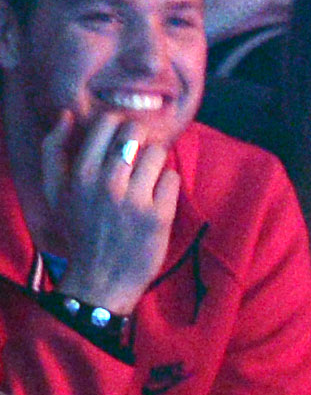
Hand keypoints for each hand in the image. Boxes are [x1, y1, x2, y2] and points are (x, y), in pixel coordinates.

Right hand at [43, 110, 178, 314]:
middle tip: (136, 161)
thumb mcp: (54, 192)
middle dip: (140, 142)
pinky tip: (156, 199)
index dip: (119, 128)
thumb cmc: (79, 230)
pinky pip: (173, 177)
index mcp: (79, 174)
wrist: (100, 279)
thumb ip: (53, 150)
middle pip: (137, 132)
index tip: (120, 144)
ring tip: (145, 181)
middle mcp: (106, 183)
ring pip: (158, 153)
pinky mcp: (159, 215)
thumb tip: (67, 115)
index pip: (109, 122)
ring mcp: (134, 200)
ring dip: (155, 164)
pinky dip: (167, 185)